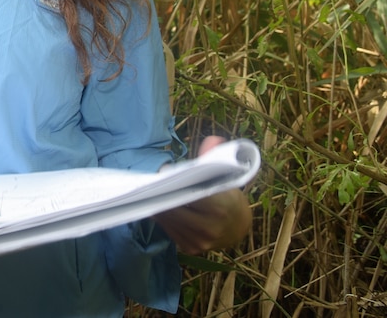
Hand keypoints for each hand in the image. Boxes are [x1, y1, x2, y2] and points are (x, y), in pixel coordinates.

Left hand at [152, 136, 252, 253]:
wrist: (238, 227)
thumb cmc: (228, 196)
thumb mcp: (225, 175)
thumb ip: (214, 157)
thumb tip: (213, 139)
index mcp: (220, 207)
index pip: (190, 194)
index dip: (174, 183)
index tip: (162, 172)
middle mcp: (209, 227)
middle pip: (174, 207)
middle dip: (161, 193)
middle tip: (150, 181)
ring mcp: (200, 241)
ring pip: (168, 220)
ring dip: (157, 205)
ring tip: (150, 191)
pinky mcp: (190, 249)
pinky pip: (169, 230)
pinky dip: (162, 217)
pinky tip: (158, 205)